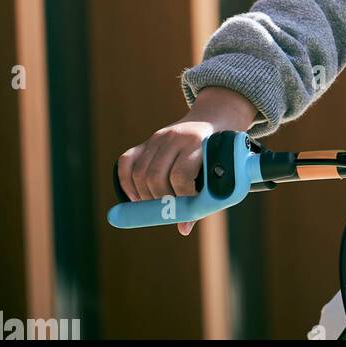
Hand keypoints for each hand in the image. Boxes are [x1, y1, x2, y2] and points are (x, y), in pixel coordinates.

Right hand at [117, 89, 256, 236]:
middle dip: (160, 200)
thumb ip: (204, 195)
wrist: (215, 116)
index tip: (186, 210)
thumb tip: (183, 229)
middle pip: (155, 176)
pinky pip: (125, 162)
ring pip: (139, 172)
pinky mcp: (147, 141)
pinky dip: (126, 183)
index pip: (181, 175)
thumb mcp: (220, 166)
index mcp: (197, 141)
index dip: (181, 197)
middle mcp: (174, 136)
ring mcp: (158, 137)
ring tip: (156, 206)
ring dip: (143, 196)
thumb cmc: (219, 149)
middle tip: (169, 210)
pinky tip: (136, 197)